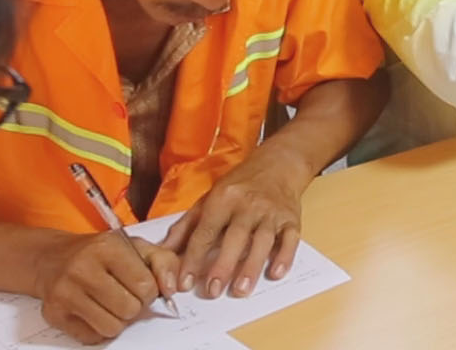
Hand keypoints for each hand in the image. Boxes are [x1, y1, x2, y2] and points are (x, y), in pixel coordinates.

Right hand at [32, 231, 181, 343]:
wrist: (52, 258)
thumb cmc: (99, 254)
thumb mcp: (135, 246)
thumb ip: (164, 262)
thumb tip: (172, 288)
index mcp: (107, 247)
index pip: (145, 286)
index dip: (149, 290)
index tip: (142, 285)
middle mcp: (82, 268)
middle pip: (129, 309)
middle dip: (134, 306)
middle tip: (125, 295)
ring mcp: (66, 292)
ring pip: (111, 327)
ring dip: (117, 320)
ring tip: (110, 304)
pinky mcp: (55, 313)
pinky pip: (91, 337)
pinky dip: (98, 328)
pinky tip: (93, 311)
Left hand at [159, 157, 305, 299]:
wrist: (278, 164)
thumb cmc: (239, 185)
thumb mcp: (209, 198)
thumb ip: (187, 226)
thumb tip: (163, 250)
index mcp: (223, 198)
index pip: (206, 231)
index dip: (194, 258)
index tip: (185, 283)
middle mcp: (248, 204)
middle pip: (235, 236)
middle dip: (223, 265)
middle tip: (212, 291)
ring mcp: (272, 212)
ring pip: (263, 240)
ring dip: (252, 266)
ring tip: (241, 290)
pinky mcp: (291, 219)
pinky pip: (290, 239)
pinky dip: (284, 257)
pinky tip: (275, 273)